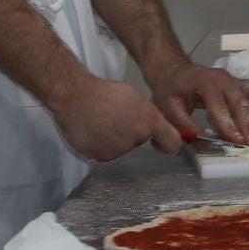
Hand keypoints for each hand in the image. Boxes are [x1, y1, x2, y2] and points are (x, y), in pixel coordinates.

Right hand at [51, 77, 184, 160]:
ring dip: (114, 140)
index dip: (169, 144)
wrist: (76, 98)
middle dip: (132, 134)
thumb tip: (151, 126)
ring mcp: (118, 150)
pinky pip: (105, 153)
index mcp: (149, 121)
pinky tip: (93, 132)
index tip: (162, 144)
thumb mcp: (134, 98)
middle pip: (139, 142)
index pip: (172, 142)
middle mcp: (137, 138)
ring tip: (101, 125)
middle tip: (116, 121)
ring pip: (121, 148)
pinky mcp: (101, 157)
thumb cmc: (105, 92)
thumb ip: (146, 115)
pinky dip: (100, 146)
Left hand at [151, 63, 248, 145]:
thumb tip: (201, 139)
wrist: (174, 70)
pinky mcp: (241, 83)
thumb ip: (184, 125)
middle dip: (247, 124)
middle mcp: (224, 79)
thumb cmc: (170, 89)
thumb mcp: (168, 108)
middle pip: (241, 101)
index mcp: (205, 84)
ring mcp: (235, 79)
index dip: (228, 125)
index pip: (219, 107)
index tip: (237, 141)